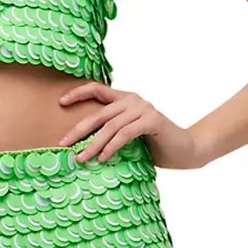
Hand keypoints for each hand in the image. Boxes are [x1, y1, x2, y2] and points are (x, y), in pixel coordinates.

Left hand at [57, 82, 205, 168]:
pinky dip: (112, 146)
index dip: (78, 93)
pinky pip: (125, 133)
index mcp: (124, 98)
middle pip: (99, 113)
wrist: (186, 150)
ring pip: (110, 126)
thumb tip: (81, 141)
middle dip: (78, 129)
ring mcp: (143, 108)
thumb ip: (112, 130)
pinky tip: (103, 158)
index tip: (60, 102)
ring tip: (81, 157)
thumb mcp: (128, 133)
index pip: (96, 89)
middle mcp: (132, 99)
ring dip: (93, 144)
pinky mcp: (152, 120)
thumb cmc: (154, 144)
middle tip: (63, 142)